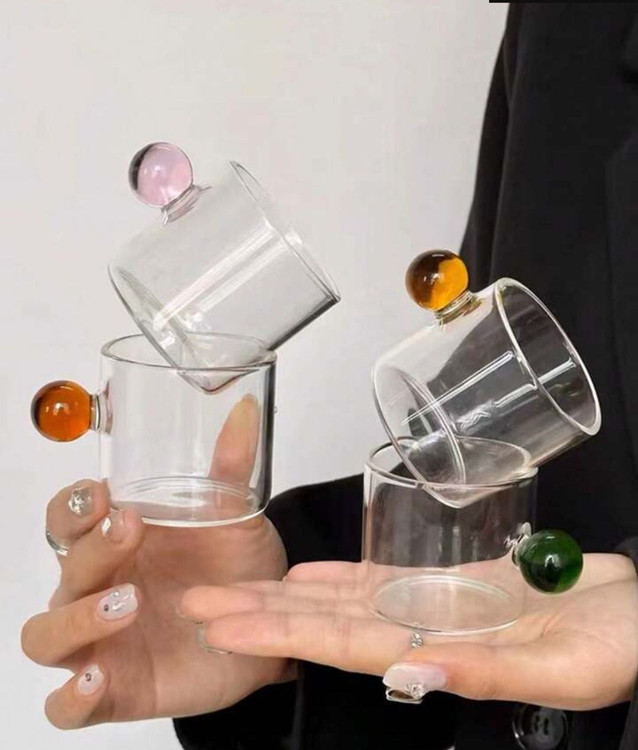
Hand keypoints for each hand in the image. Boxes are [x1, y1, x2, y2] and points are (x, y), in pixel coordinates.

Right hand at [21, 397, 290, 728]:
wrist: (263, 632)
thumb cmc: (232, 570)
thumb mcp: (235, 518)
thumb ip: (231, 468)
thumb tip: (245, 409)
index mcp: (115, 543)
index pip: (67, 519)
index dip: (73, 505)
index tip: (102, 492)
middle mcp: (96, 589)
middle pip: (62, 569)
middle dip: (89, 548)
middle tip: (128, 530)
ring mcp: (100, 642)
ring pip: (47, 636)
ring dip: (77, 617)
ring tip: (127, 602)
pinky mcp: (115, 690)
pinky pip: (68, 706)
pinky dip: (73, 696)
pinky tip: (98, 678)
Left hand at [180, 553, 637, 710]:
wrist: (636, 615)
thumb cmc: (614, 644)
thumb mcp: (563, 667)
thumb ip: (486, 673)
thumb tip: (415, 674)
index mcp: (438, 654)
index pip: (336, 644)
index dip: (275, 634)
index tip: (219, 623)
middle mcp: (422, 631)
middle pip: (323, 621)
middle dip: (259, 611)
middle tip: (197, 600)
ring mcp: (431, 606)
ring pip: (344, 596)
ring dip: (289, 591)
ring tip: (237, 582)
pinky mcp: (448, 582)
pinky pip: (381, 576)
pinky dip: (341, 572)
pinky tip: (307, 570)